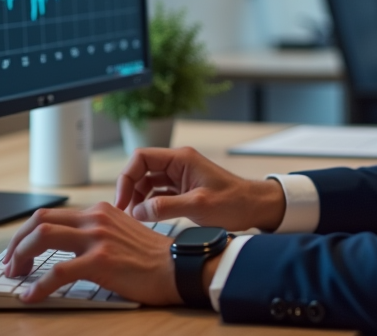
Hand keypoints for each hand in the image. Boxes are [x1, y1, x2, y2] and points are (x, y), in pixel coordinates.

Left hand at [1, 202, 180, 304]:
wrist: (179, 267)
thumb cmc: (154, 258)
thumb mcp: (123, 233)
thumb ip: (99, 233)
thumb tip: (71, 247)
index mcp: (100, 211)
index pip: (52, 213)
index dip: (28, 233)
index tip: (19, 251)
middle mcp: (96, 219)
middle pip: (39, 219)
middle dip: (16, 242)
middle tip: (10, 264)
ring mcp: (97, 238)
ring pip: (42, 237)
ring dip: (20, 257)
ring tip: (15, 276)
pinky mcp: (100, 261)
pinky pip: (57, 272)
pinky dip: (38, 286)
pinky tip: (30, 296)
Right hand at [116, 146, 285, 231]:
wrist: (255, 207)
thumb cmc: (233, 202)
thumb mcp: (198, 206)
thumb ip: (166, 207)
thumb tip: (137, 212)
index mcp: (181, 159)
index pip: (141, 158)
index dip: (126, 177)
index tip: (122, 201)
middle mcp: (178, 164)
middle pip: (141, 170)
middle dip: (130, 190)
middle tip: (125, 213)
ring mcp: (180, 176)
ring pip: (148, 183)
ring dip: (138, 199)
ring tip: (134, 218)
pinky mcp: (183, 190)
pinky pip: (158, 193)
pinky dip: (149, 204)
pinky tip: (146, 218)